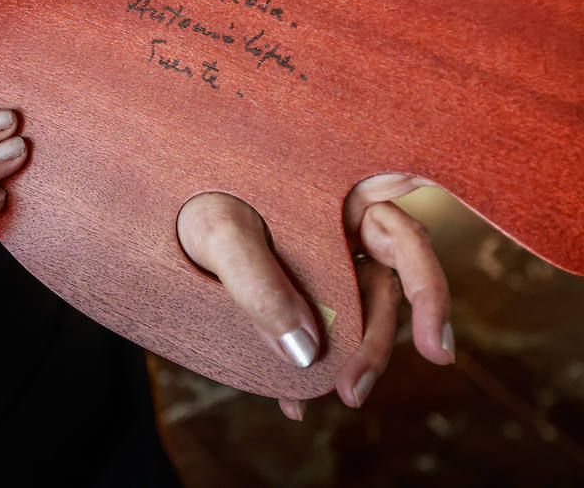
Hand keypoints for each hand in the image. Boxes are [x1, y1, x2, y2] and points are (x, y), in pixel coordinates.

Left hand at [176, 174, 452, 419]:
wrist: (149, 213)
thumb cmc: (189, 198)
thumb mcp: (216, 230)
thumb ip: (257, 282)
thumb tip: (305, 352)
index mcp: (339, 185)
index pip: (399, 213)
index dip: (426, 260)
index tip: (434, 337)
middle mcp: (345, 218)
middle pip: (394, 273)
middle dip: (385, 335)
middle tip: (357, 387)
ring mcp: (330, 254)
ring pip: (364, 306)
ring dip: (355, 355)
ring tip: (330, 395)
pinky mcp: (307, 285)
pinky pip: (327, 325)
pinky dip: (313, 363)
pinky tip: (293, 399)